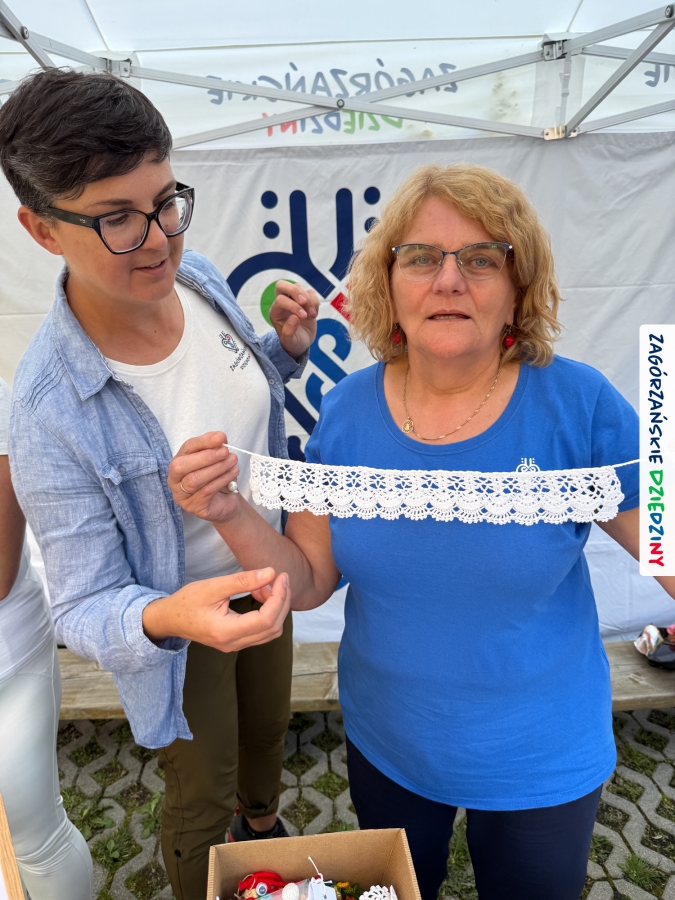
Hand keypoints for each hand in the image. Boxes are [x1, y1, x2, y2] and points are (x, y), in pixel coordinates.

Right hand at [142, 567, 290, 650]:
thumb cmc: (186, 602)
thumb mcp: (213, 586)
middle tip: (278, 578)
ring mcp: (235, 645)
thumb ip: (242, 581)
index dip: (279, 597)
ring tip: (265, 585)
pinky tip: (258, 593)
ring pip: (271, 631)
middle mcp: (233, 644)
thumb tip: (271, 573)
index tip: (281, 576)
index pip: (266, 619)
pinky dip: (268, 612)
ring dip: (276, 607)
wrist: (169, 619)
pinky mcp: (236, 641)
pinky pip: (262, 631)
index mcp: (226, 631)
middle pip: (274, 627)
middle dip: (282, 601)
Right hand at [168, 431, 238, 523]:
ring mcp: (182, 495)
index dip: (203, 441)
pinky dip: (222, 480)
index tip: (221, 438)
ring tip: (233, 462)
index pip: (187, 448)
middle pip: (182, 466)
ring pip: (194, 479)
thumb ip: (215, 447)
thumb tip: (220, 438)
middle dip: (206, 457)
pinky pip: (206, 492)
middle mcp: (175, 479)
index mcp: (179, 462)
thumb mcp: (216, 460)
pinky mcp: (193, 507)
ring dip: (217, 468)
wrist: (226, 501)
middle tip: (226, 452)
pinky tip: (233, 473)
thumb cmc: (217, 477)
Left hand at [270, 280, 318, 357]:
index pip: (281, 300)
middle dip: (294, 291)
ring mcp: (293, 300)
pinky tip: (314, 314)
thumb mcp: (289, 342)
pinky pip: (310, 292)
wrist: (301, 343)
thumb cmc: (292, 343)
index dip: (293, 306)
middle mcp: (282, 304)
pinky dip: (314, 301)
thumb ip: (289, 332)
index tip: (303, 317)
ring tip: (312, 315)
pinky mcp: (305, 300)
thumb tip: (294, 317)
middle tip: (304, 302)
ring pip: (298, 287)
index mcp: (275, 313)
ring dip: (308, 300)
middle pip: (281, 285)